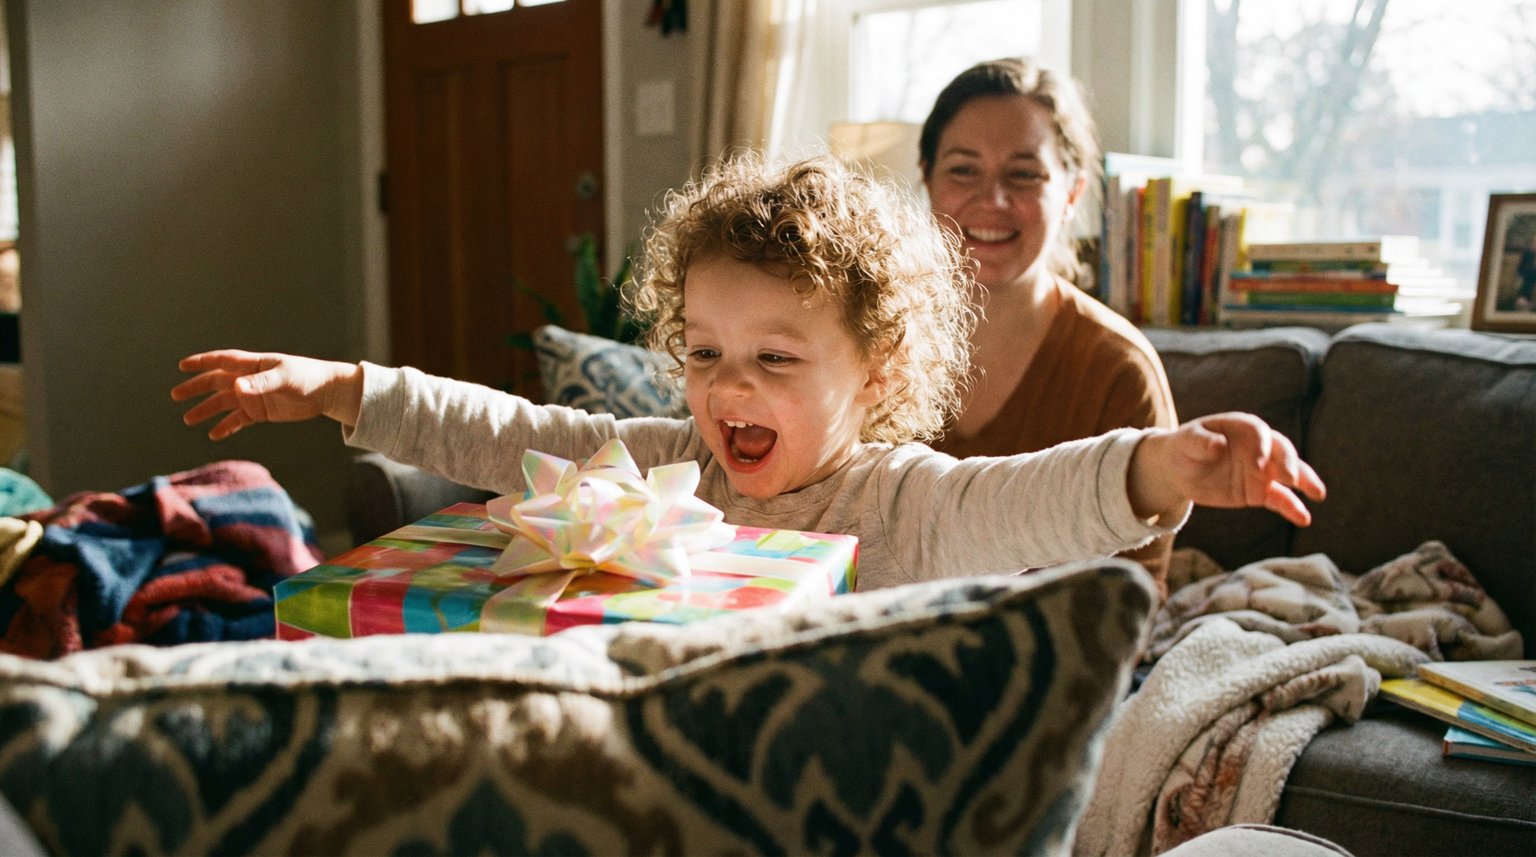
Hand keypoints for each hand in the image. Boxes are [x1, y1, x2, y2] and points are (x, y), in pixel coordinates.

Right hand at [172, 349, 362, 439]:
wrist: (326, 393)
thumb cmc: (307, 378)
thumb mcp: (284, 379)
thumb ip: (260, 383)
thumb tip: (236, 387)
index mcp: (253, 365)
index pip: (222, 361)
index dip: (202, 362)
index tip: (182, 366)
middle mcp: (249, 380)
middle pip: (216, 383)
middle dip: (196, 388)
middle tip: (176, 396)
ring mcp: (254, 396)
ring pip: (224, 403)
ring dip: (206, 410)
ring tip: (188, 420)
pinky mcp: (260, 412)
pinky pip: (238, 420)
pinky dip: (226, 426)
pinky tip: (214, 434)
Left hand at [1129, 412, 1325, 526]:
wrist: (1179, 469)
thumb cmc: (1184, 447)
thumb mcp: (1185, 441)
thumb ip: (1200, 441)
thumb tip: (1217, 446)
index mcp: (1242, 427)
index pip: (1259, 432)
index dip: (1261, 447)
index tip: (1257, 464)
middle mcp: (1259, 447)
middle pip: (1282, 451)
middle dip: (1289, 463)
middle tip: (1291, 478)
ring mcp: (1262, 470)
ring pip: (1289, 475)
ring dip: (1305, 482)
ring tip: (1318, 494)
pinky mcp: (1259, 491)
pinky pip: (1279, 499)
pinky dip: (1292, 508)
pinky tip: (1303, 518)